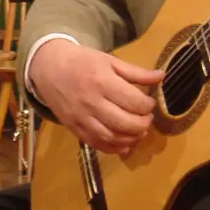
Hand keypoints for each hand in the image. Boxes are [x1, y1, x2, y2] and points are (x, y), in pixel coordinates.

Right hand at [29, 39, 163, 155]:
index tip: (149, 103)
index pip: (134, 102)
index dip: (148, 106)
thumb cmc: (82, 61)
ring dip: (131, 138)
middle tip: (147, 118)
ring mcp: (82, 118)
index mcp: (102, 82)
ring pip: (112, 137)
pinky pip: (96, 144)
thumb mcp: (109, 60)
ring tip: (139, 131)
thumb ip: (136, 72)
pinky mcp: (74, 128)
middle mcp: (92, 102)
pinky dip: (114, 148)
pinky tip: (124, 144)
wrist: (48, 68)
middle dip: (143, 124)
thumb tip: (161, 76)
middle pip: (125, 123)